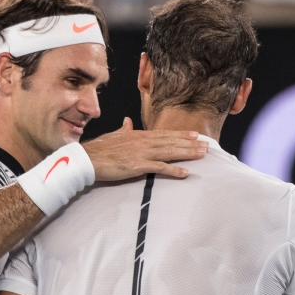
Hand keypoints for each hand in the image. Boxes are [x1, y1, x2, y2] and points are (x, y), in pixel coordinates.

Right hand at [82, 117, 207, 179]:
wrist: (88, 158)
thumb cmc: (98, 149)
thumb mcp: (113, 136)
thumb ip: (123, 129)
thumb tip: (127, 121)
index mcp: (138, 135)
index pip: (164, 133)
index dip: (181, 134)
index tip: (195, 134)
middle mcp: (143, 142)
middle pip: (171, 141)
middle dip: (190, 143)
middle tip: (206, 145)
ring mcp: (141, 153)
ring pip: (169, 152)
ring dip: (187, 153)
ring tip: (202, 154)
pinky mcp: (138, 166)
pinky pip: (159, 168)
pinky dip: (173, 170)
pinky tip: (185, 173)